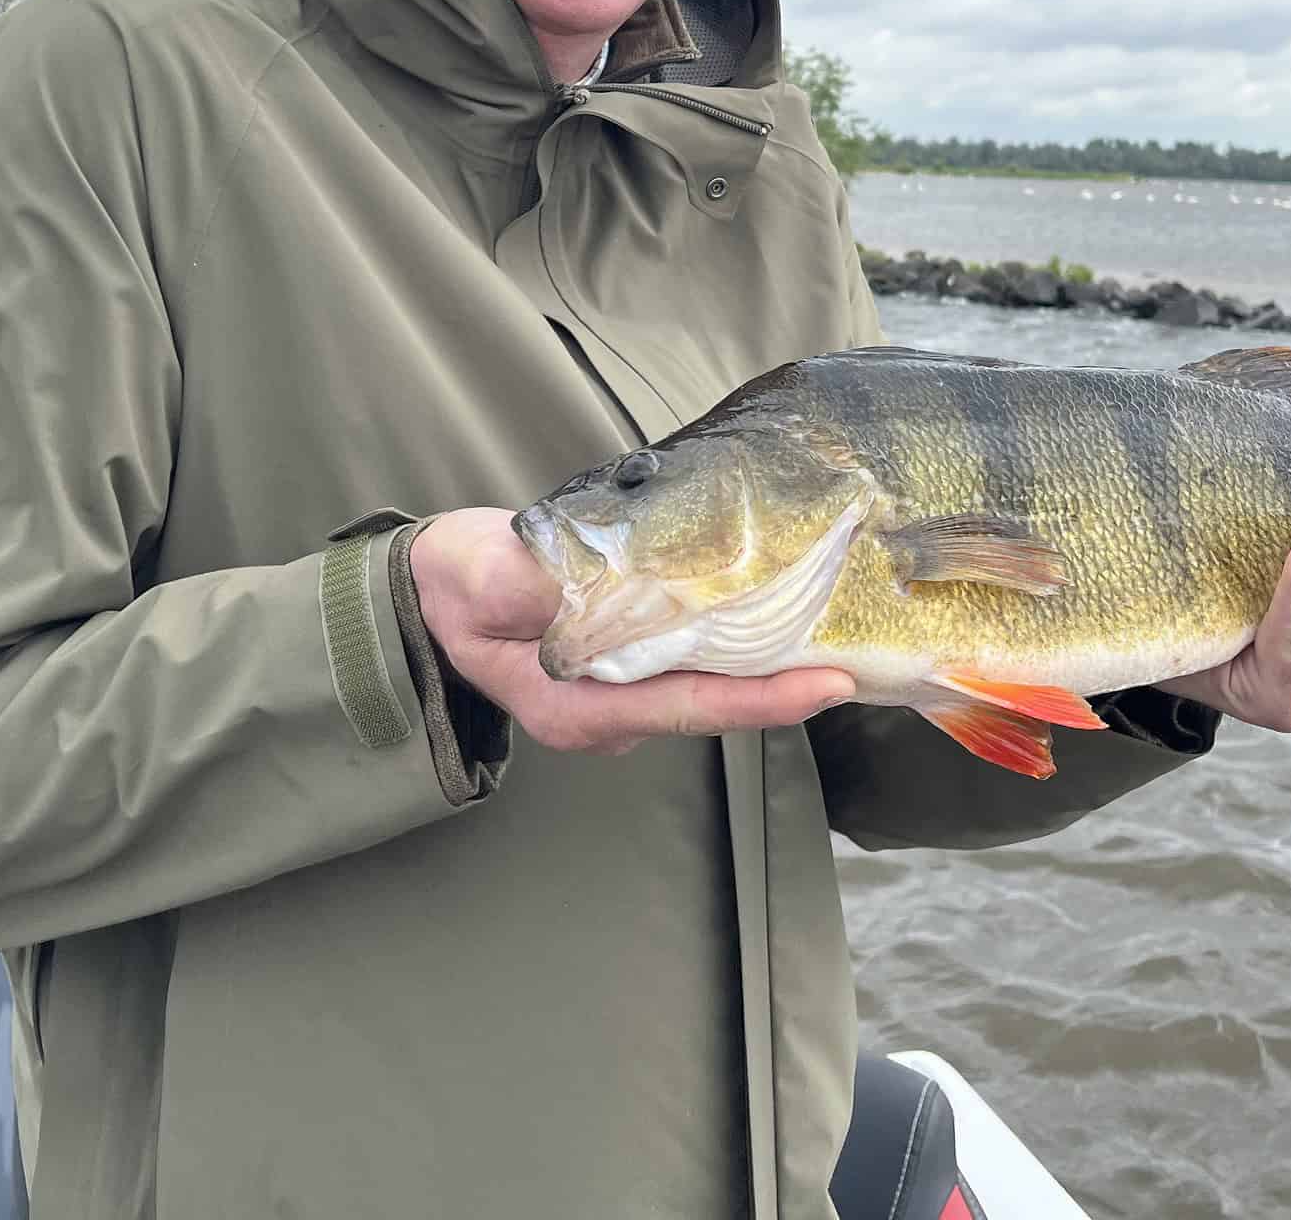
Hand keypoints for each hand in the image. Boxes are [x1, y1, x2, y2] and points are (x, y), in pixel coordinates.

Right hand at [409, 508, 854, 754]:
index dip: (761, 698)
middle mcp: (609, 714)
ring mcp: (620, 695)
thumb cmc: (456, 584)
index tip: (827, 682)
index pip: (687, 706)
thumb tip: (594, 585)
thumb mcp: (487, 576)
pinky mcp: (628, 668)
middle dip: (784, 678)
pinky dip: (736, 637)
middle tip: (859, 646)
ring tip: (836, 622)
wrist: (430, 589)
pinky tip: (776, 606)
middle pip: (714, 701)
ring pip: (709, 683)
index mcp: (577, 708)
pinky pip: (695, 661)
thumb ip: (536, 585)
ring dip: (767, 657)